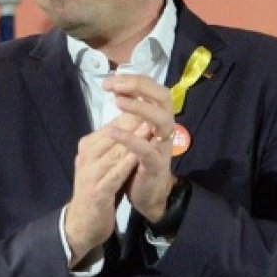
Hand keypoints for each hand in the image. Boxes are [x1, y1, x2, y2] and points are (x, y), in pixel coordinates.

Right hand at [64, 111, 142, 266]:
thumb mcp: (104, 164)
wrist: (83, 223)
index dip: (130, 114)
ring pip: (114, 152)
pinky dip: (128, 162)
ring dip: (133, 139)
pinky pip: (115, 173)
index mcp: (87, 148)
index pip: (110, 126)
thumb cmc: (97, 191)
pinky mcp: (97, 191)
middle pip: (112, 135)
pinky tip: (140, 154)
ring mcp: (90, 174)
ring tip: (150, 126)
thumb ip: (115, 146)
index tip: (149, 104)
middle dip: (133, 122)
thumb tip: (133, 122)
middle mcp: (86, 157)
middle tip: (153, 109)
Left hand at [102, 75, 175, 222]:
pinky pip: (146, 149)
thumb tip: (118, 87)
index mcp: (159, 118)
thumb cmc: (138, 161)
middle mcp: (165, 128)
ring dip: (139, 108)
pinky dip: (129, 139)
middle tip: (116, 85)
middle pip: (163, 98)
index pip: (154, 89)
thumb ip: (130, 114)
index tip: (111, 80)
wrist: (148, 196)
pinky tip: (112, 131)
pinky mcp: (156, 165)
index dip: (135, 81)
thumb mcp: (134, 134)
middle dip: (140, 87)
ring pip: (160, 120)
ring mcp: (163, 146)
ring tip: (117, 102)